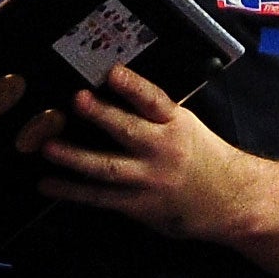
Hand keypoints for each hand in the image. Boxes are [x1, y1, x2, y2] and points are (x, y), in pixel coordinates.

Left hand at [37, 65, 254, 241]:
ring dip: (75, 157)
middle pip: (128, 131)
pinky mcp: (138, 205)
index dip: (133, 86)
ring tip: (47, 147)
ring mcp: (148, 180)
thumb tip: (112, 87)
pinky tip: (47, 184)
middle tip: (77, 99)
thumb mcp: (185, 125)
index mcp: (175, 124)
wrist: (231, 200)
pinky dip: (72, 191)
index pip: (153, 101)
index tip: (113, 72)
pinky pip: (100, 198)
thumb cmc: (201, 155)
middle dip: (102, 115)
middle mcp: (161, 150)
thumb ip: (154, 112)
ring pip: (108, 168)